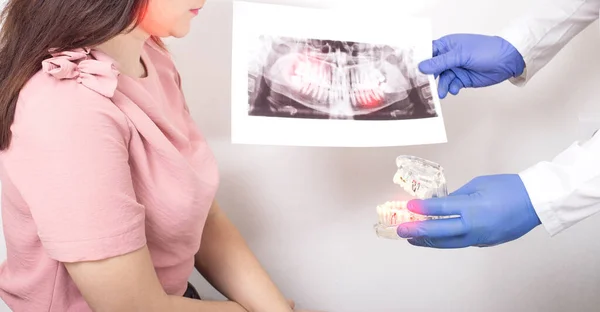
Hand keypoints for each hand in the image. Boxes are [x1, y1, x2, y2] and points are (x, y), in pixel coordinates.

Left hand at [396, 174, 540, 247]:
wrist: (537, 202)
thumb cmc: (509, 188)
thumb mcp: (479, 184)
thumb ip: (457, 196)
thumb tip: (439, 204)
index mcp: (473, 208)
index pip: (441, 210)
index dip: (422, 209)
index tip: (408, 208)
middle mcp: (475, 226)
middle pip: (440, 232)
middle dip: (417, 232)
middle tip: (401, 231)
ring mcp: (481, 238)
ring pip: (448, 243)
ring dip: (429, 241)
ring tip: (412, 238)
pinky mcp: (485, 243)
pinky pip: (460, 243)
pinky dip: (445, 241)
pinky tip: (435, 238)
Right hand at [418, 34, 525, 98]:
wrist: (506, 61)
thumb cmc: (486, 50)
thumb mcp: (460, 55)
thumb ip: (440, 62)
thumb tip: (422, 66)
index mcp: (446, 45)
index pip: (428, 53)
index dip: (420, 62)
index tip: (414, 72)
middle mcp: (449, 57)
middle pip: (432, 69)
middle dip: (429, 78)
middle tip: (426, 87)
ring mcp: (456, 68)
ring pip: (442, 79)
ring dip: (441, 86)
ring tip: (443, 92)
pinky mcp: (462, 79)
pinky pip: (451, 85)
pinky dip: (451, 88)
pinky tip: (455, 89)